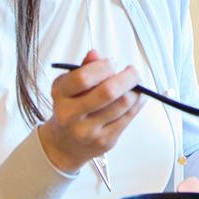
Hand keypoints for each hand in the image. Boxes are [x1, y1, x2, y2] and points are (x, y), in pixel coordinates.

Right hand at [37, 49, 143, 173]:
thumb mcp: (69, 85)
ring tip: (135, 84)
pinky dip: (137, 102)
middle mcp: (71, 115)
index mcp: (61, 95)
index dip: (103, 66)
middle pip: (108, 92)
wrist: (64, 144)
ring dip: (135, 90)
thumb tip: (96, 54)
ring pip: (123, 103)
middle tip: (132, 71)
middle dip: (128, 77)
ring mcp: (88, 131)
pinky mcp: (104, 141)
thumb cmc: (71, 108)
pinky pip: (129, 116)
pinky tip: (135, 97)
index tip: (111, 63)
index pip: (83, 78)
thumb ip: (84, 68)